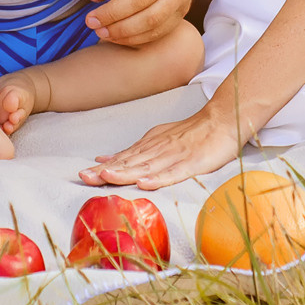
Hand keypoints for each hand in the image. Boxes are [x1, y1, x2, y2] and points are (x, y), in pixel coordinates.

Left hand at [79, 103, 241, 189]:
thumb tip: (104, 161)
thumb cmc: (192, 134)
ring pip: (146, 167)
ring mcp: (175, 156)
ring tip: (106, 177)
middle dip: (105, 172)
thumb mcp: (158, 139)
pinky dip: (158, 179)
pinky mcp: (192, 163)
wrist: (222, 120)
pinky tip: (144, 184)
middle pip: (129, 163)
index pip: (123, 159)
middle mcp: (159, 150)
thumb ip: (133, 152)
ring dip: (125, 173)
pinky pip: (173, 173)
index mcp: (150, 145)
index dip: (103, 168)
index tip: (82, 175)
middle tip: (83, 177)